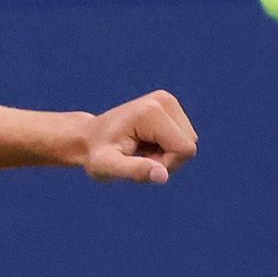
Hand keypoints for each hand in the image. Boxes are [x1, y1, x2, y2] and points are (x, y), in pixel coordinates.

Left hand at [79, 89, 197, 184]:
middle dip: (167, 159)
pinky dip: (166, 147)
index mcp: (152, 112)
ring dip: (166, 154)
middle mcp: (164, 100)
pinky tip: (145, 143)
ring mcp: (168, 101)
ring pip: (188, 142)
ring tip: (139, 150)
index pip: (185, 150)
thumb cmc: (95, 153)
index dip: (167, 164)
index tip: (140, 160)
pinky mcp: (169, 106)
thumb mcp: (109, 166)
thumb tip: (163, 176)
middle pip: (189, 145)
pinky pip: (183, 137)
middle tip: (137, 156)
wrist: (88, 137)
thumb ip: (135, 170)